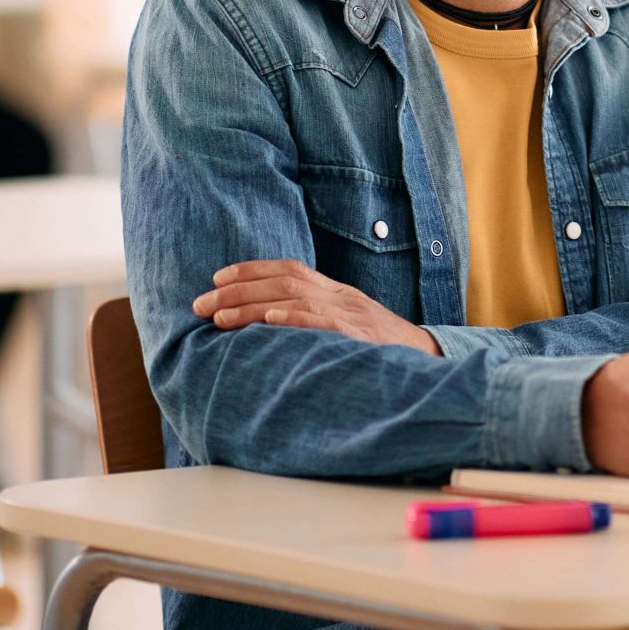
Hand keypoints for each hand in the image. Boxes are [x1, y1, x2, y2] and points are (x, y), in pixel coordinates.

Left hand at [192, 260, 440, 354]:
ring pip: (292, 297)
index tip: (216, 279)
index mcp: (337, 291)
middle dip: (235, 291)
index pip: (289, 269)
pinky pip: (323, 320)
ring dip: (250, 306)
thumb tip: (271, 324)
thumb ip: (317, 320)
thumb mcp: (350, 326)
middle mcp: (340, 295)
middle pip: (281, 281)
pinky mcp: (359, 334)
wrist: (429, 360)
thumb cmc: (383, 350)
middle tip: (199, 305)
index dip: (250, 270)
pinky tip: (268, 319)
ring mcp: (350, 313)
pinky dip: (294, 316)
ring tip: (217, 318)